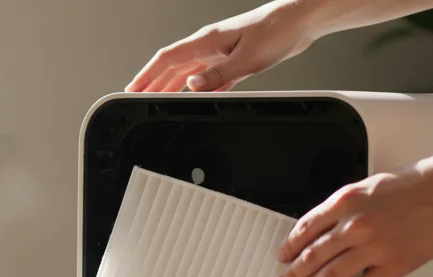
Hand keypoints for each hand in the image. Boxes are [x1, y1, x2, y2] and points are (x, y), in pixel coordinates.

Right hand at [126, 1, 316, 92]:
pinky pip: (208, 78)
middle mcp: (209, 46)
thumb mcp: (246, 58)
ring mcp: (221, 53)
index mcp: (206, 41)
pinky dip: (198, 90)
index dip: (147, 76)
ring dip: (172, 87)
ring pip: (188, 73)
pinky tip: (194, 98)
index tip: (131, 89)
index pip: (167, 60)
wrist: (301, 20)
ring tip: (158, 100)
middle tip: (136, 98)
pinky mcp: (234, 60)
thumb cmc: (277, 30)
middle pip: (172, 67)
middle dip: (153, 83)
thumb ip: (217, 75)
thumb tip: (191, 85)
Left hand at [276, 159, 432, 276]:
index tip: (283, 256)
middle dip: (293, 273)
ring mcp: (374, 248)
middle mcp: (354, 226)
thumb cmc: (413, 184)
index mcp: (345, 202)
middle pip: (313, 256)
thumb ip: (343, 208)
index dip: (290, 246)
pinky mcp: (393, 265)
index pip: (305, 229)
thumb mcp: (367, 186)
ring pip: (331, 275)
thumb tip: (321, 229)